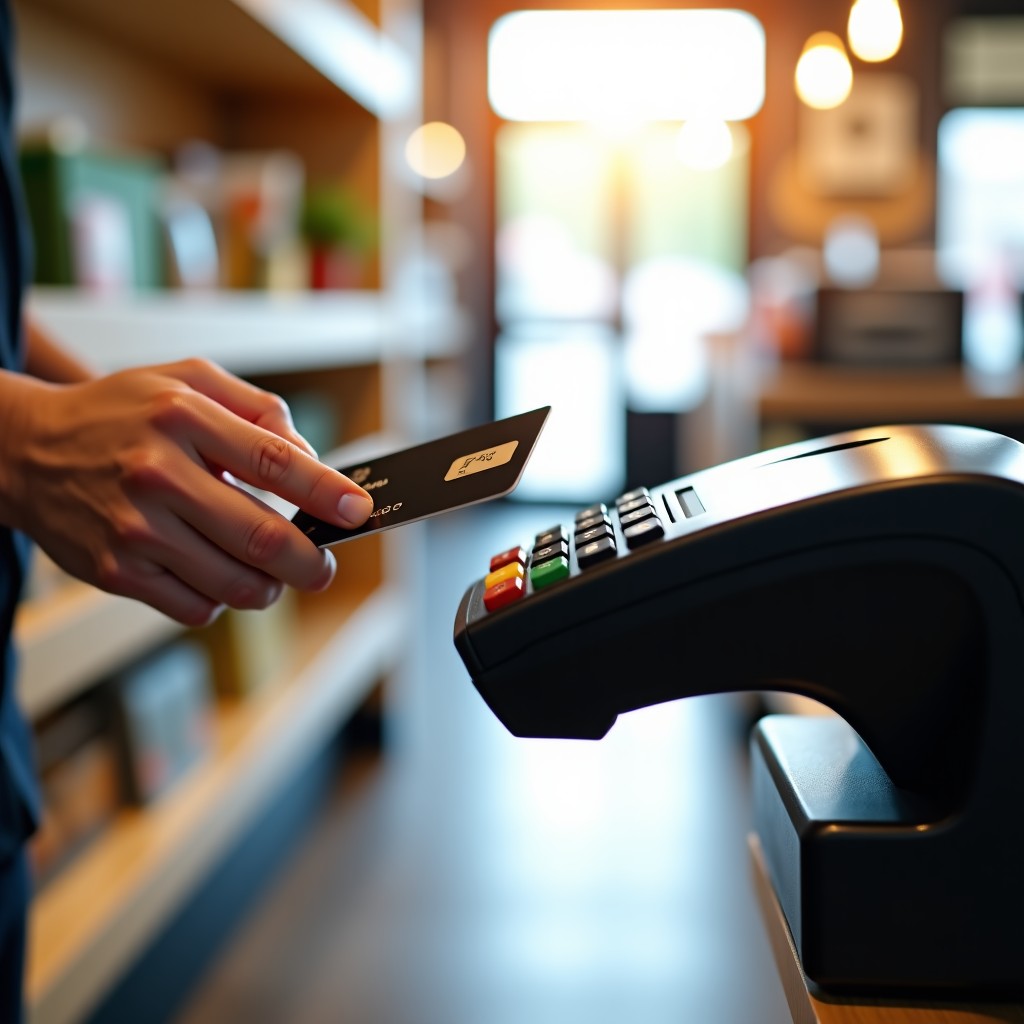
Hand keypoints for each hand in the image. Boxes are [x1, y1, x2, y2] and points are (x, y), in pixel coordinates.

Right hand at [0, 358, 372, 625]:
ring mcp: (134, 528)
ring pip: (235, 584)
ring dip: (270, 587)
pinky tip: (214, 572)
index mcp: (182, 417)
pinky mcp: (115, 572)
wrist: (28, 451)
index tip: (359, 511)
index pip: (274, 462)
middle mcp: (157, 473)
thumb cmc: (124, 414)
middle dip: (312, 563)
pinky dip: (221, 598)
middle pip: (263, 538)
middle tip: (323, 567)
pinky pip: (195, 607)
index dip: (327, 493)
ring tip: (273, 574)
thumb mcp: (188, 381)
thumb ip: (258, 411)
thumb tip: (313, 459)